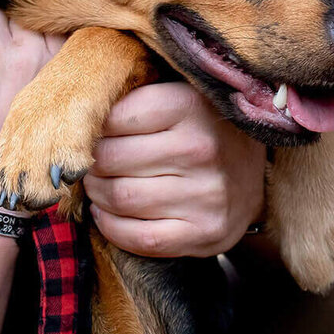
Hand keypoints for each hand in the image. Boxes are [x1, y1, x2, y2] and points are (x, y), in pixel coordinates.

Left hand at [83, 81, 265, 257]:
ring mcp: (206, 195)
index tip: (96, 132)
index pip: (115, 118)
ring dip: (98, 194)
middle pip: (111, 159)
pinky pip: (138, 237)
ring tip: (100, 185)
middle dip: (91, 163)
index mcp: (191, 105)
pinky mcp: (204, 232)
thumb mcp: (180, 97)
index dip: (96, 127)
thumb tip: (77, 112)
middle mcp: (201, 148)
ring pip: (120, 198)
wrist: (256, 174)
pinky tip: (109, 213)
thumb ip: (136, 97)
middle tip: (91, 162)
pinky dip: (111, 226)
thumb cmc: (204, 130)